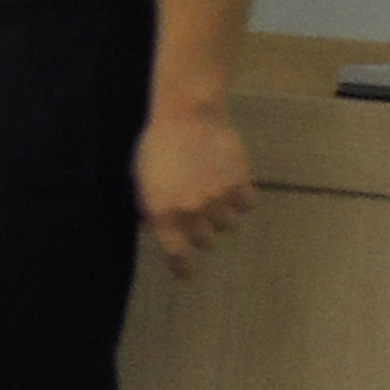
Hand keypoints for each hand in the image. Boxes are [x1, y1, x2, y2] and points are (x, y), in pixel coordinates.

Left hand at [137, 105, 257, 278]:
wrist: (186, 116)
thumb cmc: (156, 147)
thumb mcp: (141, 182)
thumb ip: (151, 209)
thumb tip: (155, 227)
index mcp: (164, 213)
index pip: (177, 254)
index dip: (184, 267)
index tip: (188, 274)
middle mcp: (193, 211)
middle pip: (206, 241)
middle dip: (202, 233)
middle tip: (198, 215)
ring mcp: (219, 198)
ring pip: (229, 224)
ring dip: (222, 215)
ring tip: (213, 194)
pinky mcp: (241, 182)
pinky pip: (247, 204)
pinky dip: (242, 199)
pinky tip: (232, 185)